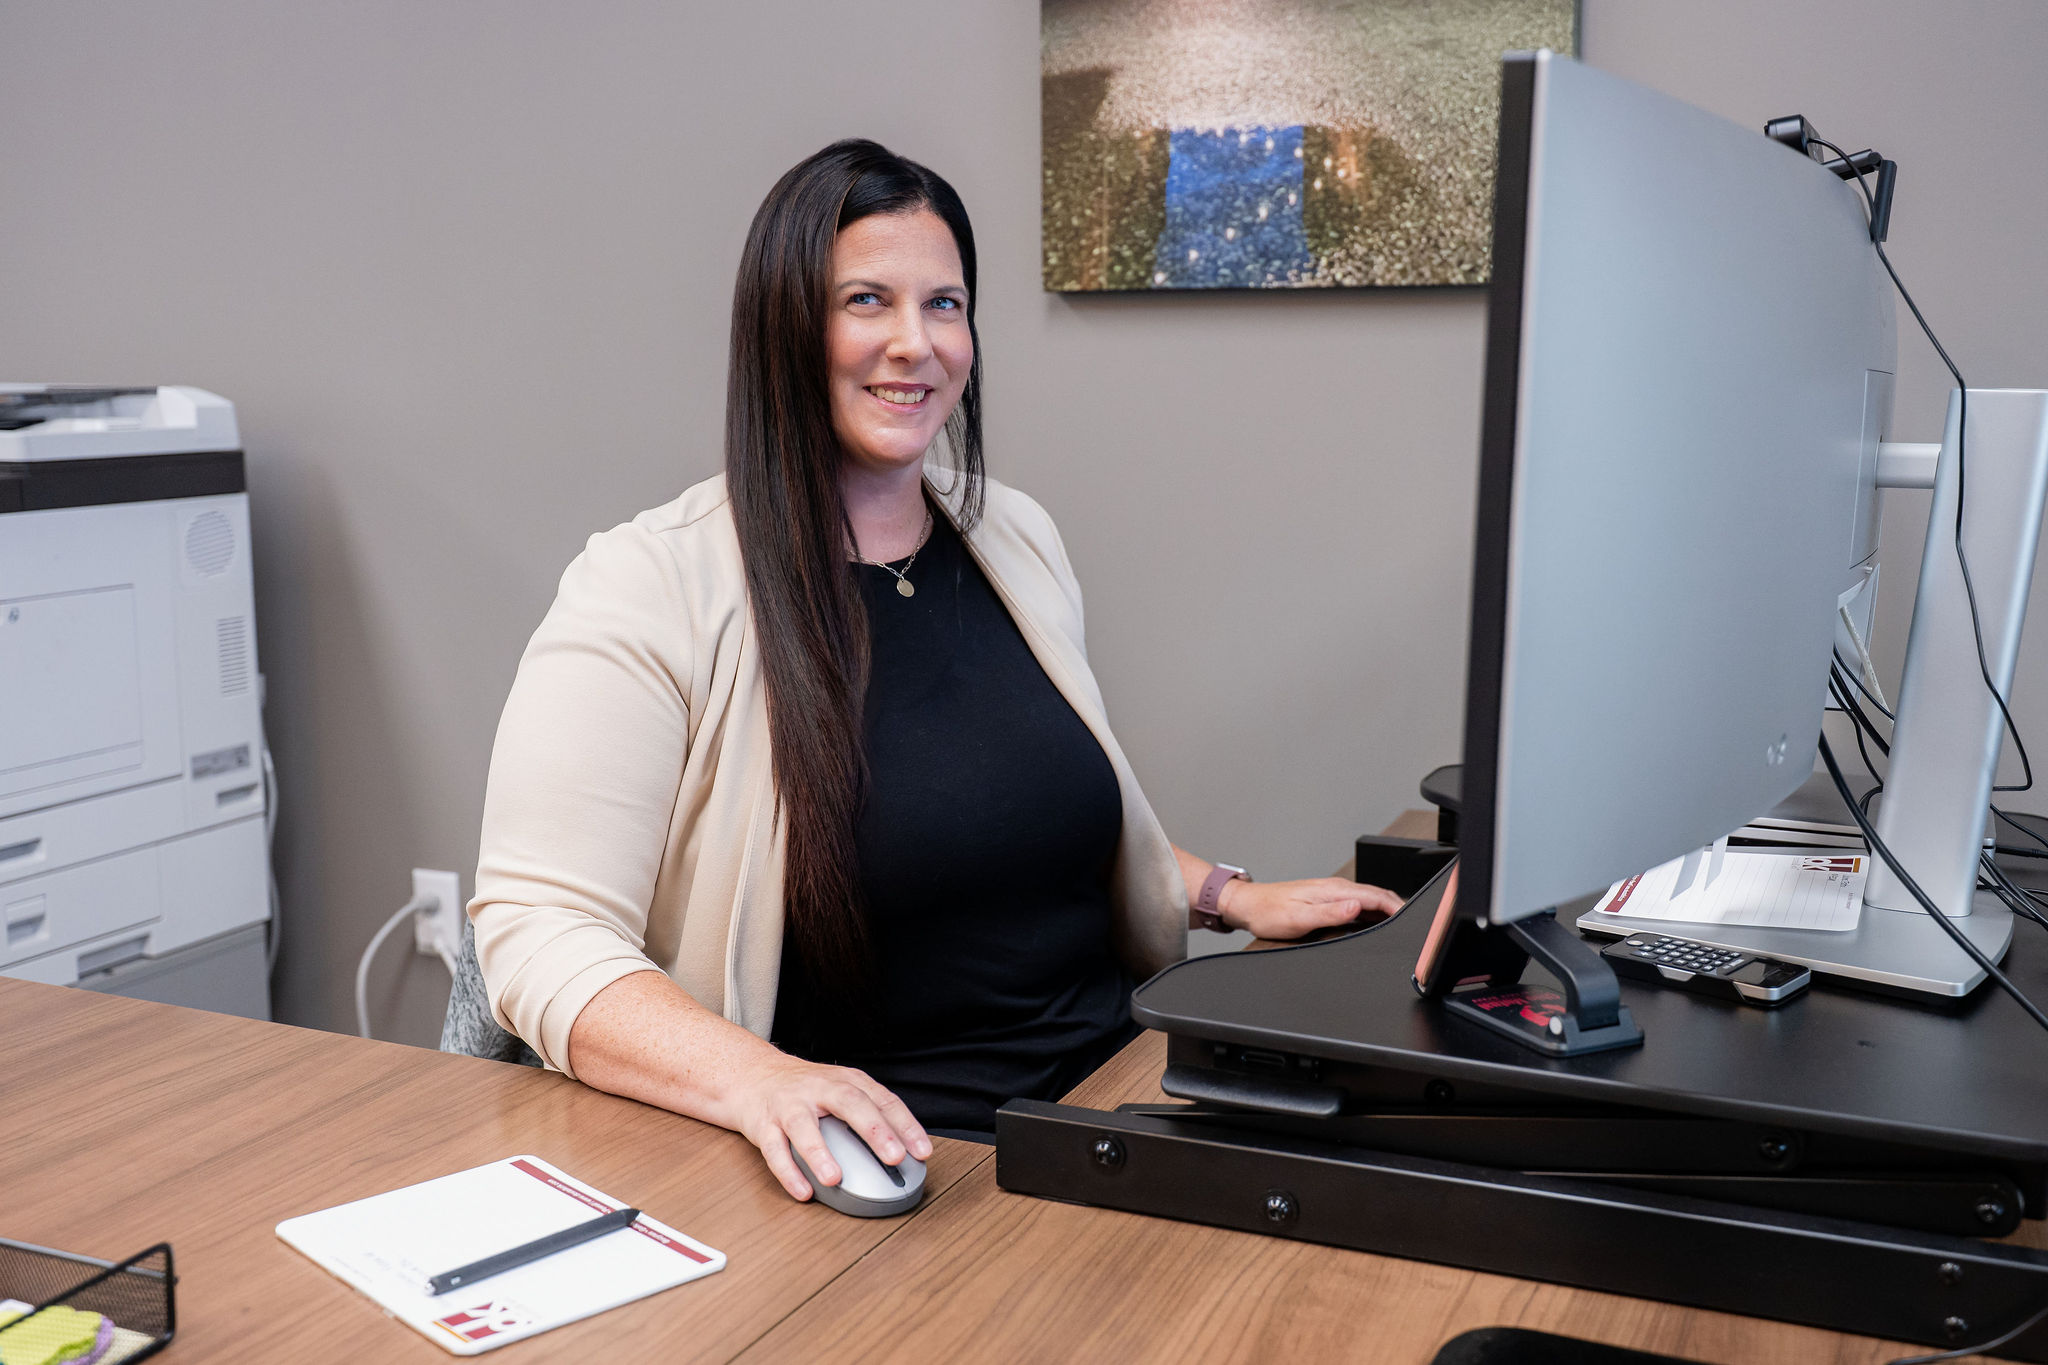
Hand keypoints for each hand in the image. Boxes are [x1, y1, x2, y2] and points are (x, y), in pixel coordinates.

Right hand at [728, 1051, 932, 1201]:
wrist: (754, 1076)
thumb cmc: (806, 1090)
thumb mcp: (841, 1089)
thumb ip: (870, 1113)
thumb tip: (906, 1151)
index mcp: (845, 1081)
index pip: (882, 1099)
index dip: (905, 1125)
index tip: (922, 1151)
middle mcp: (820, 1089)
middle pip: (850, 1104)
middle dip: (874, 1130)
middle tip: (894, 1157)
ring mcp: (790, 1105)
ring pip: (803, 1126)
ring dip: (819, 1153)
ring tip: (835, 1178)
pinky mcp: (764, 1124)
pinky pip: (774, 1149)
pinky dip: (788, 1172)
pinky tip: (803, 1191)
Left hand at [1218, 877, 1402, 940]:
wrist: (1249, 905)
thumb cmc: (1269, 913)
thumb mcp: (1299, 918)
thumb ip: (1330, 913)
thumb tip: (1357, 907)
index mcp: (1334, 890)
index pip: (1376, 896)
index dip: (1397, 908)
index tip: (1412, 921)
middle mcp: (1336, 888)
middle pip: (1377, 895)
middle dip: (1397, 907)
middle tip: (1414, 925)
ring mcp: (1332, 892)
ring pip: (1369, 899)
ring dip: (1386, 909)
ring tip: (1401, 924)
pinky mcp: (1327, 899)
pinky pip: (1358, 903)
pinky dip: (1373, 911)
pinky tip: (1375, 921)